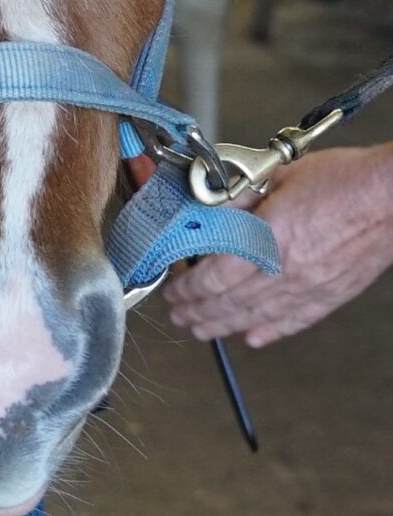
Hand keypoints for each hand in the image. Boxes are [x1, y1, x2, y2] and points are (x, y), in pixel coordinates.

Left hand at [164, 144, 392, 347]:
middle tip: (178, 315)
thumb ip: (239, 198)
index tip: (172, 291)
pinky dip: (271, 331)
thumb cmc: (343, 180)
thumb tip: (208, 210)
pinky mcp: (333, 294)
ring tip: (201, 330)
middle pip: (231, 302)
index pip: (215, 277)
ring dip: (224, 326)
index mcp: (269, 239)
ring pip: (257, 317)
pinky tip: (252, 337)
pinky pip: (295, 320)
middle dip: (198, 312)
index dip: (188, 289)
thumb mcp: (277, 177)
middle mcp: (287, 270)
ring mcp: (311, 286)